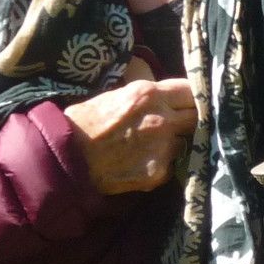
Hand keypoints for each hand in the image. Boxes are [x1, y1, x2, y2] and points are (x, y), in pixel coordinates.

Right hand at [64, 76, 195, 193]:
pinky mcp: (159, 172)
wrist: (67, 157)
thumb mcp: (117, 94)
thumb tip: (164, 92)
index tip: (190, 102)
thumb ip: (147, 94)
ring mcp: (163, 147)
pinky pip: (171, 166)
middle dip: (190, 119)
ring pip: (184, 142)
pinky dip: (161, 165)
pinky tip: (141, 163)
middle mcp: (162, 119)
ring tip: (150, 147)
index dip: (193, 97)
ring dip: (174, 144)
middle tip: (178, 124)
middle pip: (197, 116)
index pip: (191, 90)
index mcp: (150, 94)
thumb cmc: (86, 122)